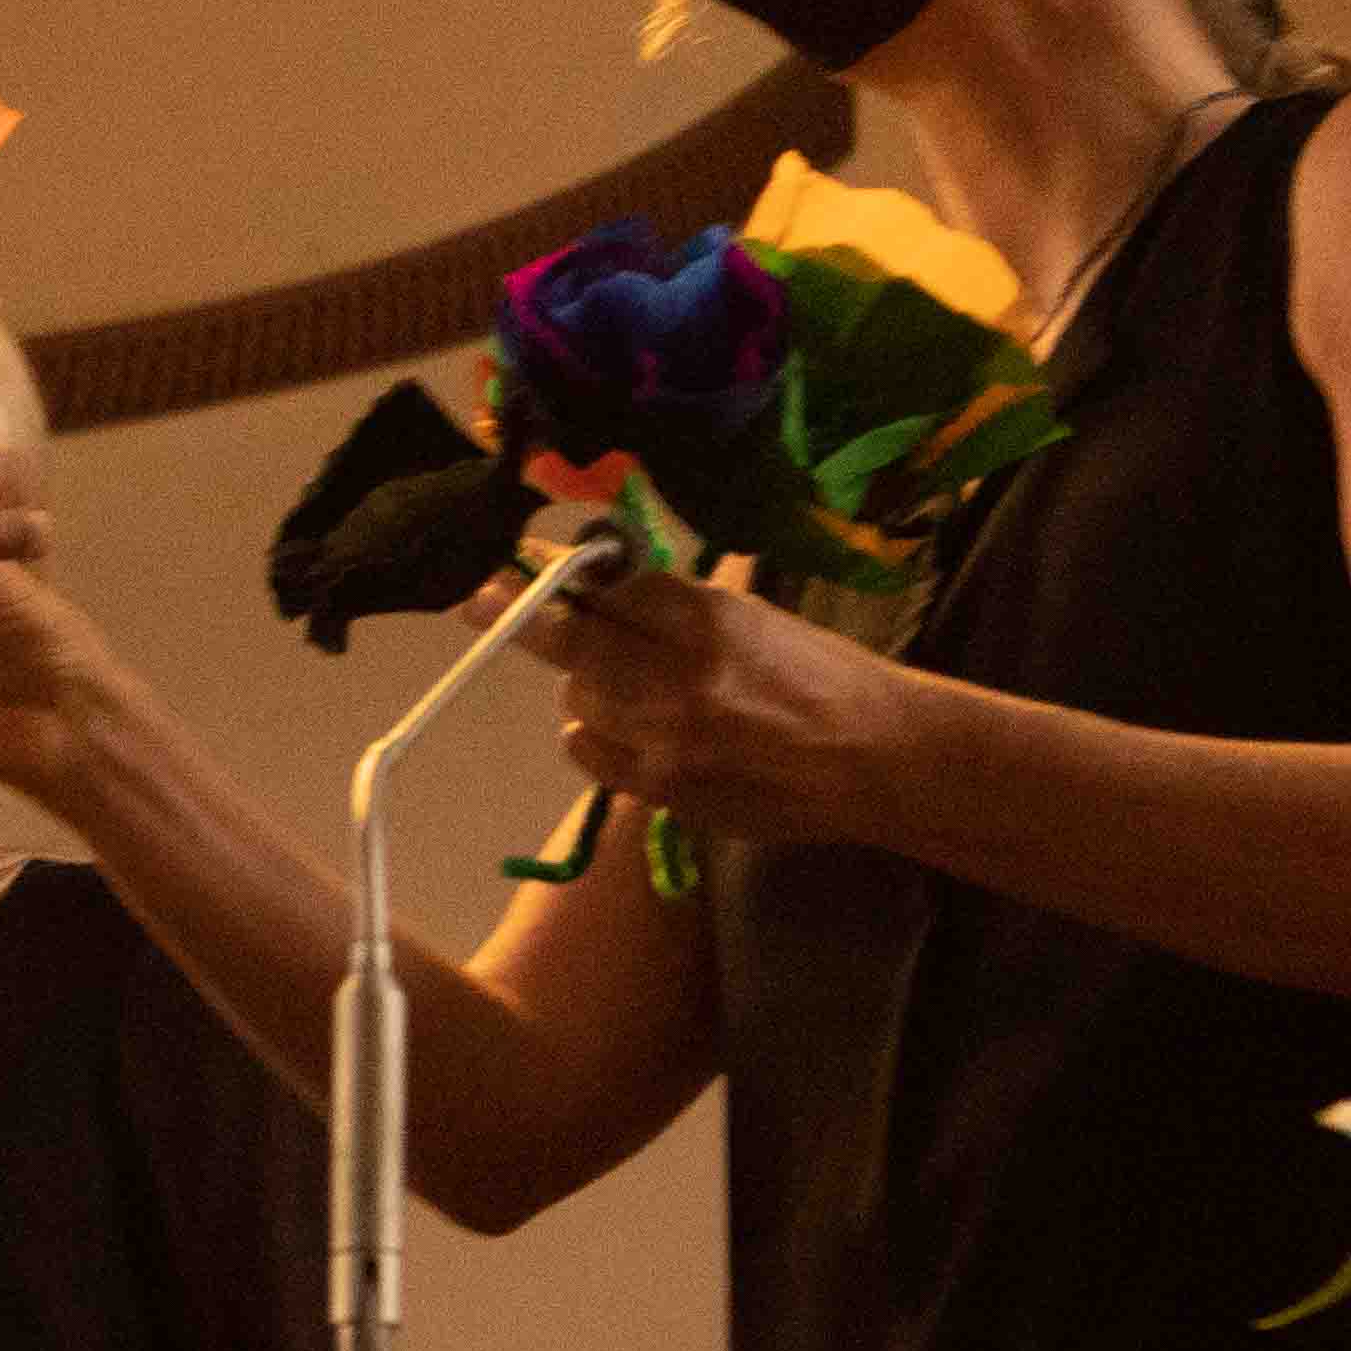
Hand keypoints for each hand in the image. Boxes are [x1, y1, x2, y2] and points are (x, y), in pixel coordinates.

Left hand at [537, 557, 903, 851]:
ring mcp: (667, 739)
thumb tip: (602, 581)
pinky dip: (594, 737)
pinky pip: (591, 754)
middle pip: (568, 641)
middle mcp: (678, 676)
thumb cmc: (821, 676)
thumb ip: (677, 606)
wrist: (876, 759)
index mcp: (706, 619)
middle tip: (474, 600)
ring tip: (623, 685)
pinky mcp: (664, 789)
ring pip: (577, 701)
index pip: (607, 584)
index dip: (557, 573)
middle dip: (519, 617)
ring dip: (584, 687)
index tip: (515, 561)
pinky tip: (626, 730)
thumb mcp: (753, 617)